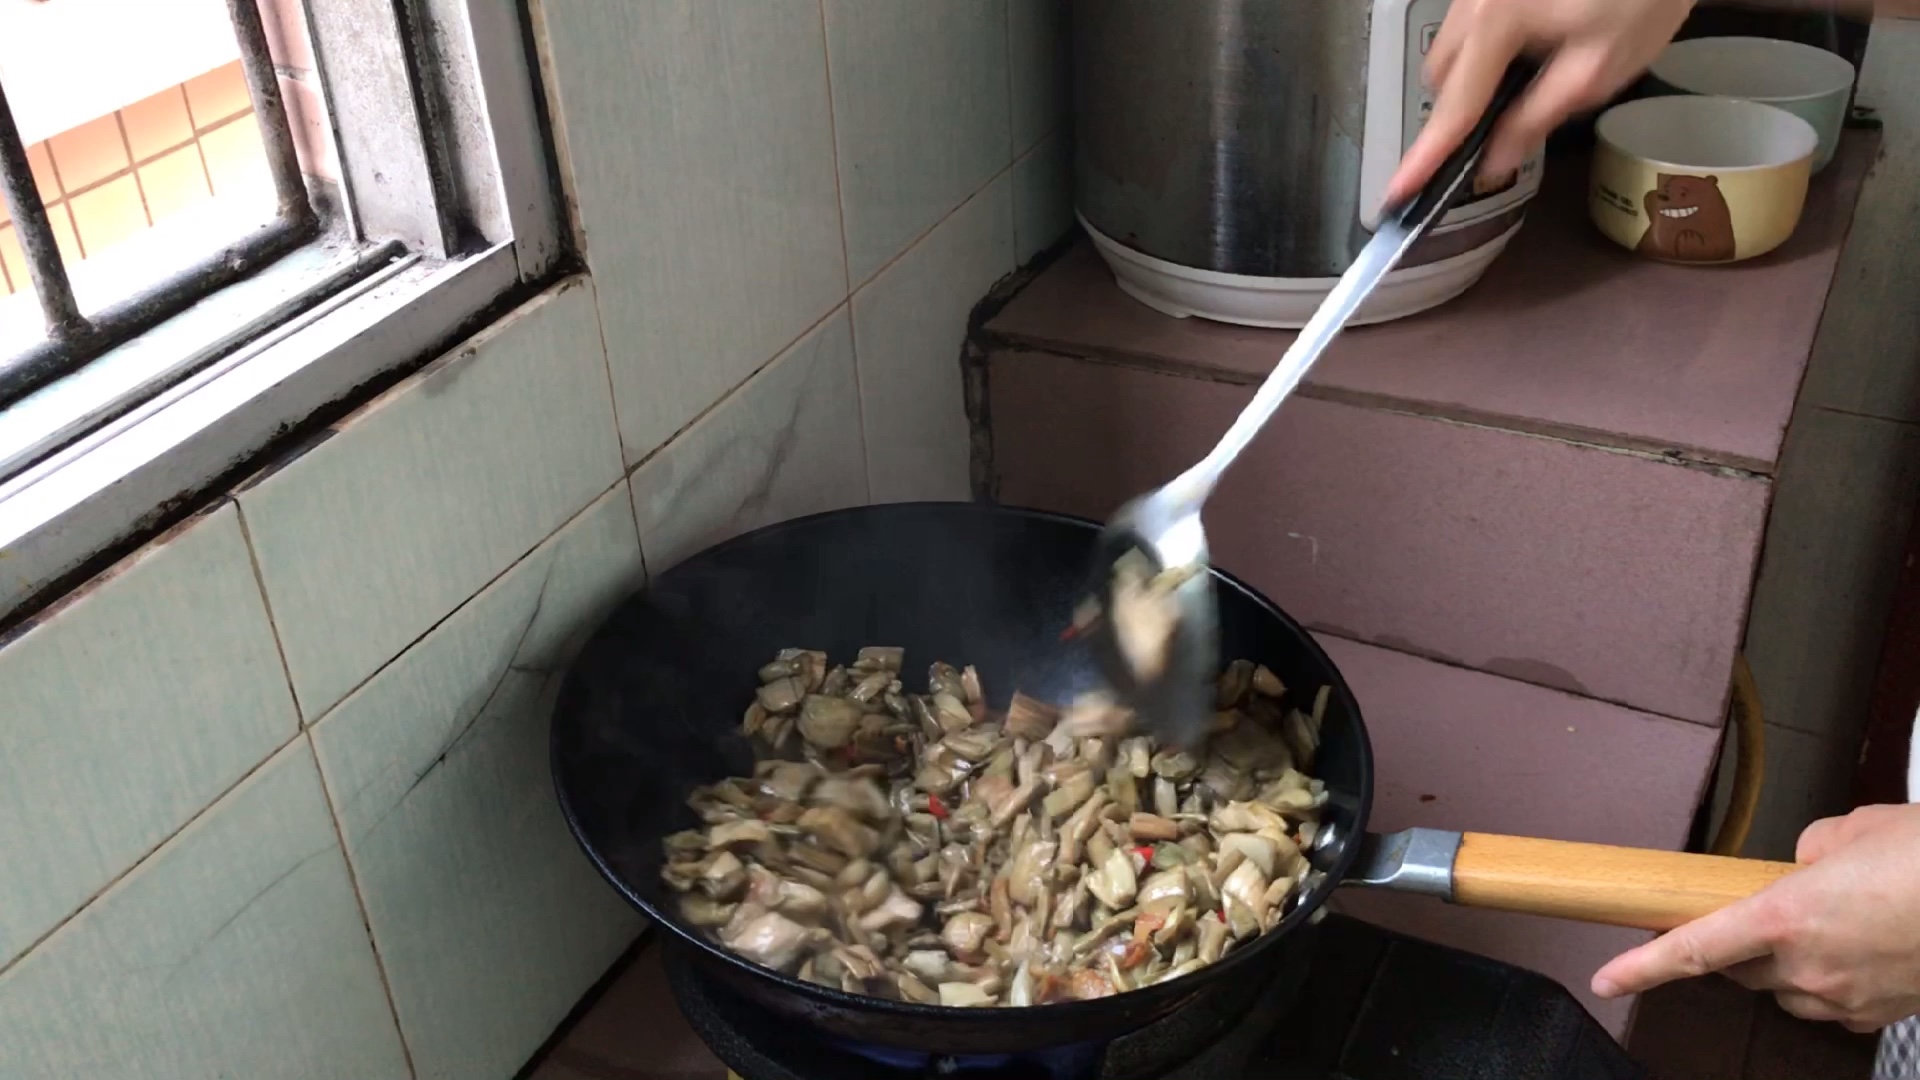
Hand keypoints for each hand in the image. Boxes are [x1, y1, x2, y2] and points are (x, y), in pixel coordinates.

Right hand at [1384, 0, 1695, 205]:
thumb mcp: (1600, 67)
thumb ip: (1538, 117)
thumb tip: (1495, 159)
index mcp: (1497, 22)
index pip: (1455, 108)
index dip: (1428, 156)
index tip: (1396, 192)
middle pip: (1439, 75)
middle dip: (1463, 103)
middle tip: (1515, 110)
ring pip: (1450, 46)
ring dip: (1476, 70)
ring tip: (1537, 62)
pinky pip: (1469, 21)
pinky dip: (1490, 41)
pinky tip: (1538, 32)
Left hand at [1591, 803, 1919, 1032]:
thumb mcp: (1855, 829)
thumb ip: (1812, 848)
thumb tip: (1806, 862)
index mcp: (1786, 916)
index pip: (1695, 949)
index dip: (1643, 967)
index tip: (1605, 980)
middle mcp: (1808, 965)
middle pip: (1740, 968)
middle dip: (1739, 944)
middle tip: (1767, 910)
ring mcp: (1845, 996)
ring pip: (1785, 987)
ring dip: (1787, 962)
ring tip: (1836, 920)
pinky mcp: (1878, 1015)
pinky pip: (1832, 1001)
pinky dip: (1832, 976)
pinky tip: (1865, 944)